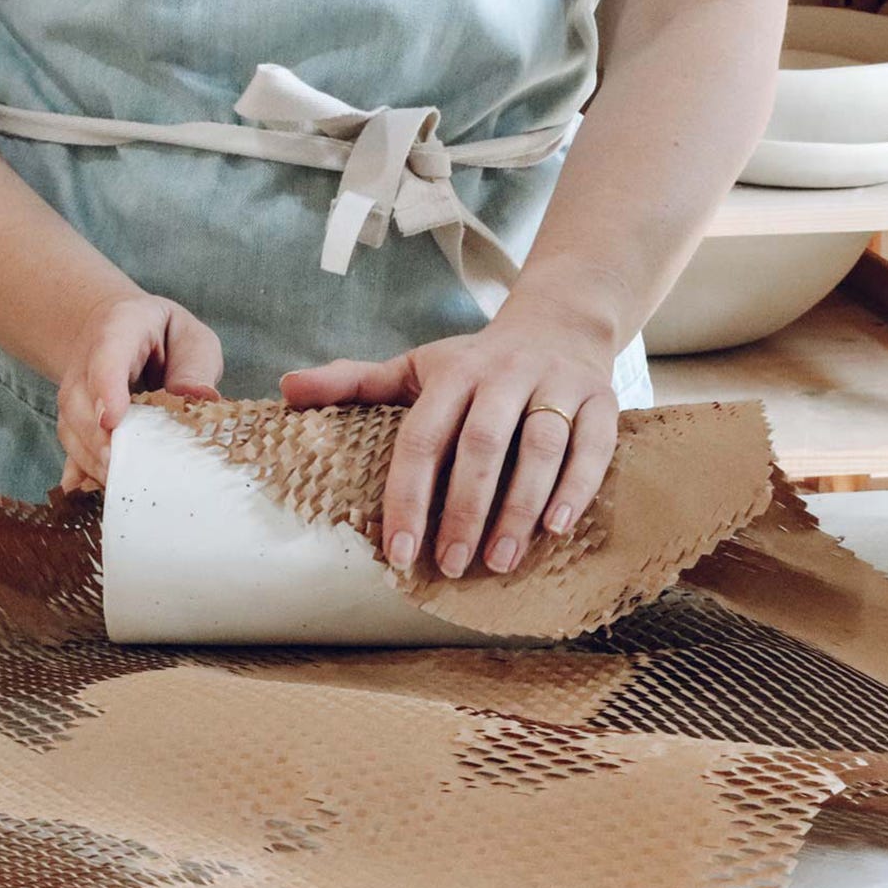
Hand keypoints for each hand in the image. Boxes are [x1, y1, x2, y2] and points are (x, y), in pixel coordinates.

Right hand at [56, 294, 222, 490]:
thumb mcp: (192, 340)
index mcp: (120, 328)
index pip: (107, 356)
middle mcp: (87, 359)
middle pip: (80, 399)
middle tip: (119, 469)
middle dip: (95, 437)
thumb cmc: (167, 338)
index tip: (112, 422)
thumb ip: (195, 367)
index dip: (107, 389)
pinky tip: (88, 490)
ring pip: (70, 424)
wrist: (122, 329)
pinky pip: (70, 443)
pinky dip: (78, 468)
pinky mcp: (74, 415)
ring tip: (116, 485)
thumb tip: (200, 399)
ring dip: (89, 458)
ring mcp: (75, 389)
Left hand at [280, 307, 620, 576]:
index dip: (408, 496)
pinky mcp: (602, 399)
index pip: (423, 438)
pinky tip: (557, 528)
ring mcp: (557, 385)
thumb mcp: (416, 366)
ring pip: (540, 446)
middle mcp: (505, 374)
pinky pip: (593, 445)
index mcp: (455, 373)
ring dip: (520, 507)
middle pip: (482, 445)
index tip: (398, 551)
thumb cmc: (478, 361)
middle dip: (464, 510)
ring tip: (500, 560)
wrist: (562, 321)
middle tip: (450, 565)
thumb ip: (354, 383)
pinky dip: (576, 487)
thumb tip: (285, 391)